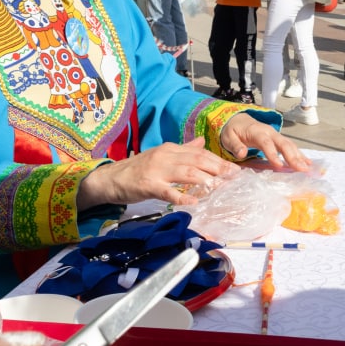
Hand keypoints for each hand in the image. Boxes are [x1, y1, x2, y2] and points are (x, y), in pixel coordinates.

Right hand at [79, 139, 238, 207]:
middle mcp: (165, 156)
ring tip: (220, 188)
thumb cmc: (138, 169)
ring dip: (205, 181)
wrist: (110, 178)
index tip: (234, 170)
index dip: (218, 161)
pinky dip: (182, 197)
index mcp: (170, 149)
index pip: (200, 153)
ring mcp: (156, 170)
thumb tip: (201, 142)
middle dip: (218, 169)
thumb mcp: (162, 155)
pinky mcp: (148, 185)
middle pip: (197, 161)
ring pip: (186, 173)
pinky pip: (168, 191)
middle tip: (234, 178)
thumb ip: (183, 149)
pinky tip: (194, 203)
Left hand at [218, 114, 311, 171]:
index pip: (266, 143)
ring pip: (290, 145)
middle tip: (301, 169)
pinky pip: (291, 147)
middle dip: (293, 156)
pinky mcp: (278, 140)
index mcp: (257, 132)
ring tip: (307, 168)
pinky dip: (299, 155)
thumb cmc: (233, 130)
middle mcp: (269, 132)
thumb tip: (242, 153)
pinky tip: (307, 163)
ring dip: (299, 156)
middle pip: (283, 143)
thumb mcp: (228, 137)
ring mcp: (276, 136)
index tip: (280, 166)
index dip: (273, 154)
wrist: (238, 120)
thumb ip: (235, 145)